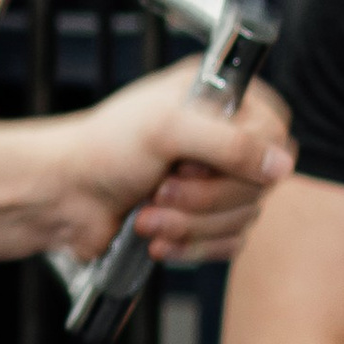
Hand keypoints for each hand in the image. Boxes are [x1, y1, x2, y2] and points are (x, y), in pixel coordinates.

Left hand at [48, 60, 295, 267]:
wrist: (61, 197)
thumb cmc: (102, 150)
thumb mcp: (165, 130)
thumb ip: (230, 142)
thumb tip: (282, 165)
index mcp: (221, 98)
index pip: (274, 136)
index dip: (241, 160)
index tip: (192, 163)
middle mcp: (223, 137)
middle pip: (260, 184)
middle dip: (204, 198)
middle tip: (162, 189)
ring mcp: (214, 180)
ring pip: (242, 218)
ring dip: (189, 224)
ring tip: (147, 214)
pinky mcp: (203, 219)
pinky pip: (226, 243)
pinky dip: (188, 245)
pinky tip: (154, 236)